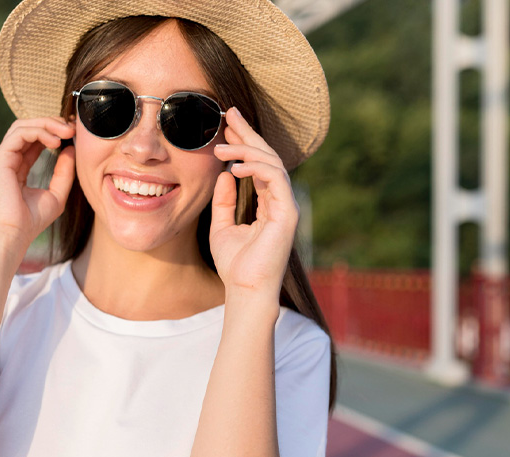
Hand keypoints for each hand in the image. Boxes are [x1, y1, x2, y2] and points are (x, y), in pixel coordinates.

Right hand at [0, 117, 75, 250]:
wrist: (13, 234)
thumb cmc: (31, 221)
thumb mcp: (56, 194)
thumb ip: (64, 172)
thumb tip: (71, 149)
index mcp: (19, 167)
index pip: (34, 140)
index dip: (53, 132)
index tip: (73, 134)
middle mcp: (9, 160)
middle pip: (28, 127)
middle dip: (51, 123)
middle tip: (72, 128)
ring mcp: (2, 158)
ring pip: (22, 126)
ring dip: (46, 124)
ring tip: (66, 132)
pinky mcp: (0, 159)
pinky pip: (19, 134)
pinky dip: (39, 132)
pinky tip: (55, 142)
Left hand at [209, 107, 298, 299]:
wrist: (245, 289)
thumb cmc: (235, 264)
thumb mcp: (221, 225)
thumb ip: (224, 200)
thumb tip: (225, 174)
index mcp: (267, 201)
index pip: (258, 163)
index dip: (243, 142)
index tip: (226, 125)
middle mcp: (280, 200)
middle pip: (267, 156)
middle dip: (248, 133)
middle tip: (229, 114)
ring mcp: (286, 205)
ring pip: (271, 163)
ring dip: (246, 149)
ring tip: (221, 145)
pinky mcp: (287, 213)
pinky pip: (275, 179)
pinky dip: (256, 167)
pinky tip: (236, 165)